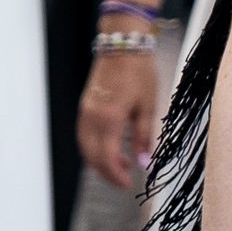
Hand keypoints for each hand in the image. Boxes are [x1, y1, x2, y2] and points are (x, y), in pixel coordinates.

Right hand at [79, 46, 157, 189]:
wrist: (122, 46)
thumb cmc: (138, 72)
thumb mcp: (148, 107)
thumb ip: (144, 137)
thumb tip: (144, 163)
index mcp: (110, 119)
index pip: (107, 159)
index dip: (116, 176)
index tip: (127, 184)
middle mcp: (92, 118)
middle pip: (92, 157)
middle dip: (107, 173)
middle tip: (124, 179)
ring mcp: (85, 112)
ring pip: (85, 148)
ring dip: (99, 161)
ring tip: (121, 163)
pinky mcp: (84, 107)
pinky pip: (84, 135)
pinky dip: (94, 147)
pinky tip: (110, 147)